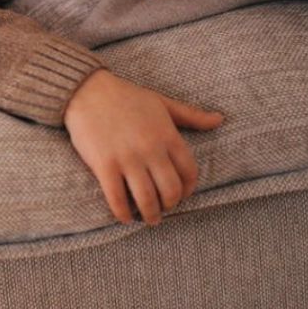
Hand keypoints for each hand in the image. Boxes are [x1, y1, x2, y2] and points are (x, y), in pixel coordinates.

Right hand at [63, 69, 222, 225]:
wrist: (87, 90)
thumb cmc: (126, 96)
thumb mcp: (162, 103)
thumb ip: (191, 115)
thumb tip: (220, 120)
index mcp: (167, 135)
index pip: (189, 172)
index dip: (188, 190)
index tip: (181, 195)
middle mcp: (151, 149)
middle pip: (170, 191)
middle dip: (170, 206)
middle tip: (164, 209)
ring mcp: (127, 158)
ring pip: (147, 199)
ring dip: (150, 215)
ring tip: (149, 218)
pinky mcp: (104, 165)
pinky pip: (118, 199)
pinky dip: (123, 213)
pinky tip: (125, 216)